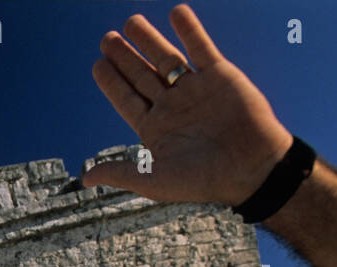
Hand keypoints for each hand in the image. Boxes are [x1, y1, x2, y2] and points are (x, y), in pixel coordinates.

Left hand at [82, 5, 292, 206]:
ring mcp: (196, 90)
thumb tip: (84, 178)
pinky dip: (189, 30)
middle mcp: (173, 107)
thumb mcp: (154, 179)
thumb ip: (120, 172)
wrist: (252, 167)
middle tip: (107, 39)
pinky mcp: (220, 76)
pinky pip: (201, 48)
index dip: (112, 82)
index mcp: (156, 129)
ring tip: (131, 22)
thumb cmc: (203, 179)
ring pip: (167, 59)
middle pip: (142, 76)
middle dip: (125, 57)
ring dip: (149, 40)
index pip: (127, 100)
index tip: (97, 64)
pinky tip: (176, 13)